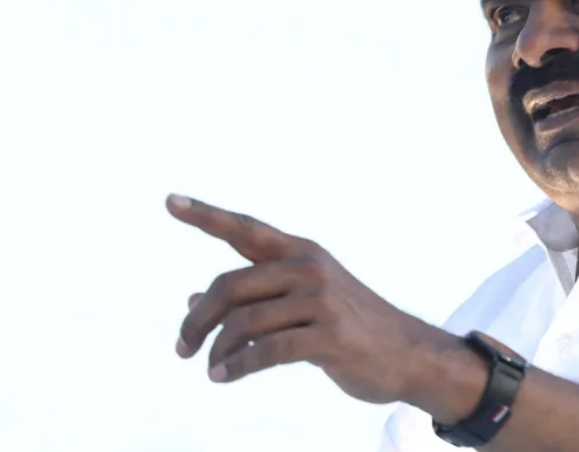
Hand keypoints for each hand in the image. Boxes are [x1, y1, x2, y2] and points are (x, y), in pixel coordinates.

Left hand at [167, 193, 466, 405]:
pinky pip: (267, 350)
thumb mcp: (300, 305)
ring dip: (217, 349)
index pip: (245, 229)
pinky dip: (238, 366)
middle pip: (230, 285)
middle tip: (181, 346)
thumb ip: (252, 299)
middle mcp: (308, 267)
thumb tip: (191, 302)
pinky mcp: (330, 334)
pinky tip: (223, 378)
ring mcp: (321, 299)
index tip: (170, 201)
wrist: (408, 354)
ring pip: (245, 321)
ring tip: (209, 369)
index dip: (206, 215)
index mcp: (300, 252)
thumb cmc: (349, 328)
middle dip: (198, 319)